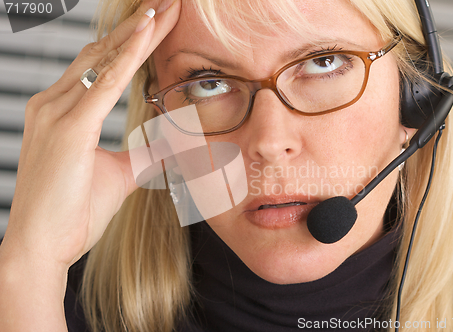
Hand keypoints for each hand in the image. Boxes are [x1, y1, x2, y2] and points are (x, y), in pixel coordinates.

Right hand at [2, 0, 181, 268]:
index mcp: (61, 112)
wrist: (42, 248)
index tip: (157, 21)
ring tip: (164, 8)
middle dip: (137, 27)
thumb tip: (166, 147)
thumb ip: (140, 155)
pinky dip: (129, 55)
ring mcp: (56, 112)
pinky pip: (105, 82)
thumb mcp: (118, 176)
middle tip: (167, 4)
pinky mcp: (67, 128)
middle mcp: (53, 104)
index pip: (101, 65)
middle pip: (102, 52)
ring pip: (104, 59)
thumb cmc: (72, 213)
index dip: (129, 41)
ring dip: (137, 32)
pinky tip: (148, 32)